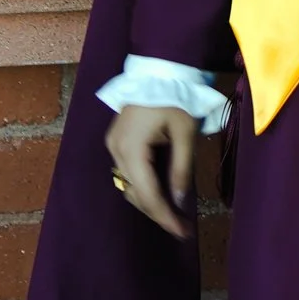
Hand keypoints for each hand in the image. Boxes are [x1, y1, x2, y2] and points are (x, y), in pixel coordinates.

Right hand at [105, 101, 197, 238]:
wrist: (158, 67)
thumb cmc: (176, 97)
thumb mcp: (185, 133)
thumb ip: (181, 169)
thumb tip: (178, 200)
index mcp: (132, 149)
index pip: (147, 194)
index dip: (164, 216)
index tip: (181, 232)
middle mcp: (116, 150)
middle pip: (135, 193)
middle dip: (158, 211)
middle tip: (181, 225)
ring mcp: (113, 144)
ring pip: (129, 184)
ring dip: (150, 198)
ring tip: (173, 210)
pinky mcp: (116, 139)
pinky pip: (128, 170)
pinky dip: (143, 182)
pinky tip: (160, 188)